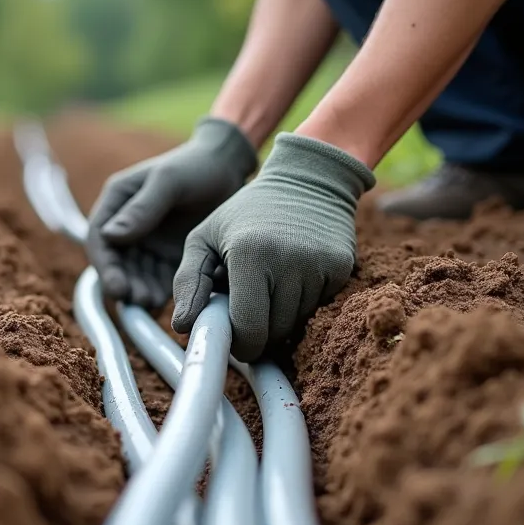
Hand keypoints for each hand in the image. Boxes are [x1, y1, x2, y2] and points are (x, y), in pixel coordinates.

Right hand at [86, 117, 257, 308]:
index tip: (117, 286)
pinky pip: (160, 279)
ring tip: (155, 302)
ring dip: (141, 291)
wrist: (230, 168)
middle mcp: (127, 226)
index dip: (105, 266)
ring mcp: (148, 243)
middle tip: (140, 299)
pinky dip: (161, 291)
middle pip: (117, 263)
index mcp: (117, 202)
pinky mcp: (169, 256)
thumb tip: (110, 236)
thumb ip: (142, 207)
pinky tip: (170, 300)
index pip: (99, 239)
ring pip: (136, 275)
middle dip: (124, 284)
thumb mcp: (168, 181)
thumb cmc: (197, 165)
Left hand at [171, 133, 375, 361]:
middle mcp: (289, 260)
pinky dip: (303, 303)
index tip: (234, 338)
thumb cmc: (245, 214)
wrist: (305, 180)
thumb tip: (181, 326)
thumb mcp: (204, 238)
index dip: (240, 344)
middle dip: (259, 333)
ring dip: (280, 318)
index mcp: (249, 254)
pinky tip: (294, 277)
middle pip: (274, 333)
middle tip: (248, 308)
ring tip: (269, 286)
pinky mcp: (342, 267)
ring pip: (297, 325)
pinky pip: (318, 308)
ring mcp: (320, 264)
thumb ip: (188, 282)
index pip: (249, 329)